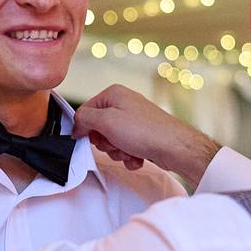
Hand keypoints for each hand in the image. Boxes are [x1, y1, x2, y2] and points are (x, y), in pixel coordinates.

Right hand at [73, 85, 222, 185]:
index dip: (85, 128)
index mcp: (114, 94)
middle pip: (98, 128)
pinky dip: (129, 156)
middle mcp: (124, 104)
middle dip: (105, 142)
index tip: (90, 138)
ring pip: (112, 141)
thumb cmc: (145, 132)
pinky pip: (125, 148)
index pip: (85, 111)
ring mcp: (134, 120)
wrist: (174, 147)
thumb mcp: (106, 122)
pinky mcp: (142, 135)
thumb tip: (76, 123)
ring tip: (130, 150)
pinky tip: (138, 156)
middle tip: (116, 143)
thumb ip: (84, 119)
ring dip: (118, 151)